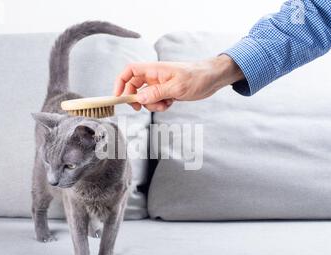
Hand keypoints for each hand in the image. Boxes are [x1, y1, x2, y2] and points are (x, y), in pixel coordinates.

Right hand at [114, 54, 243, 111]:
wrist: (212, 78)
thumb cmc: (197, 77)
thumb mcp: (176, 87)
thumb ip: (156, 93)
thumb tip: (139, 98)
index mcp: (154, 70)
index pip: (130, 71)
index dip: (120, 82)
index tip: (118, 96)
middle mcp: (155, 76)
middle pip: (134, 86)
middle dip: (136, 99)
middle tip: (139, 108)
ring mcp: (160, 84)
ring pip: (145, 96)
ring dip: (151, 104)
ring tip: (165, 104)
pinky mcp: (167, 91)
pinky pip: (156, 100)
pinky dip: (160, 105)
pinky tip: (171, 103)